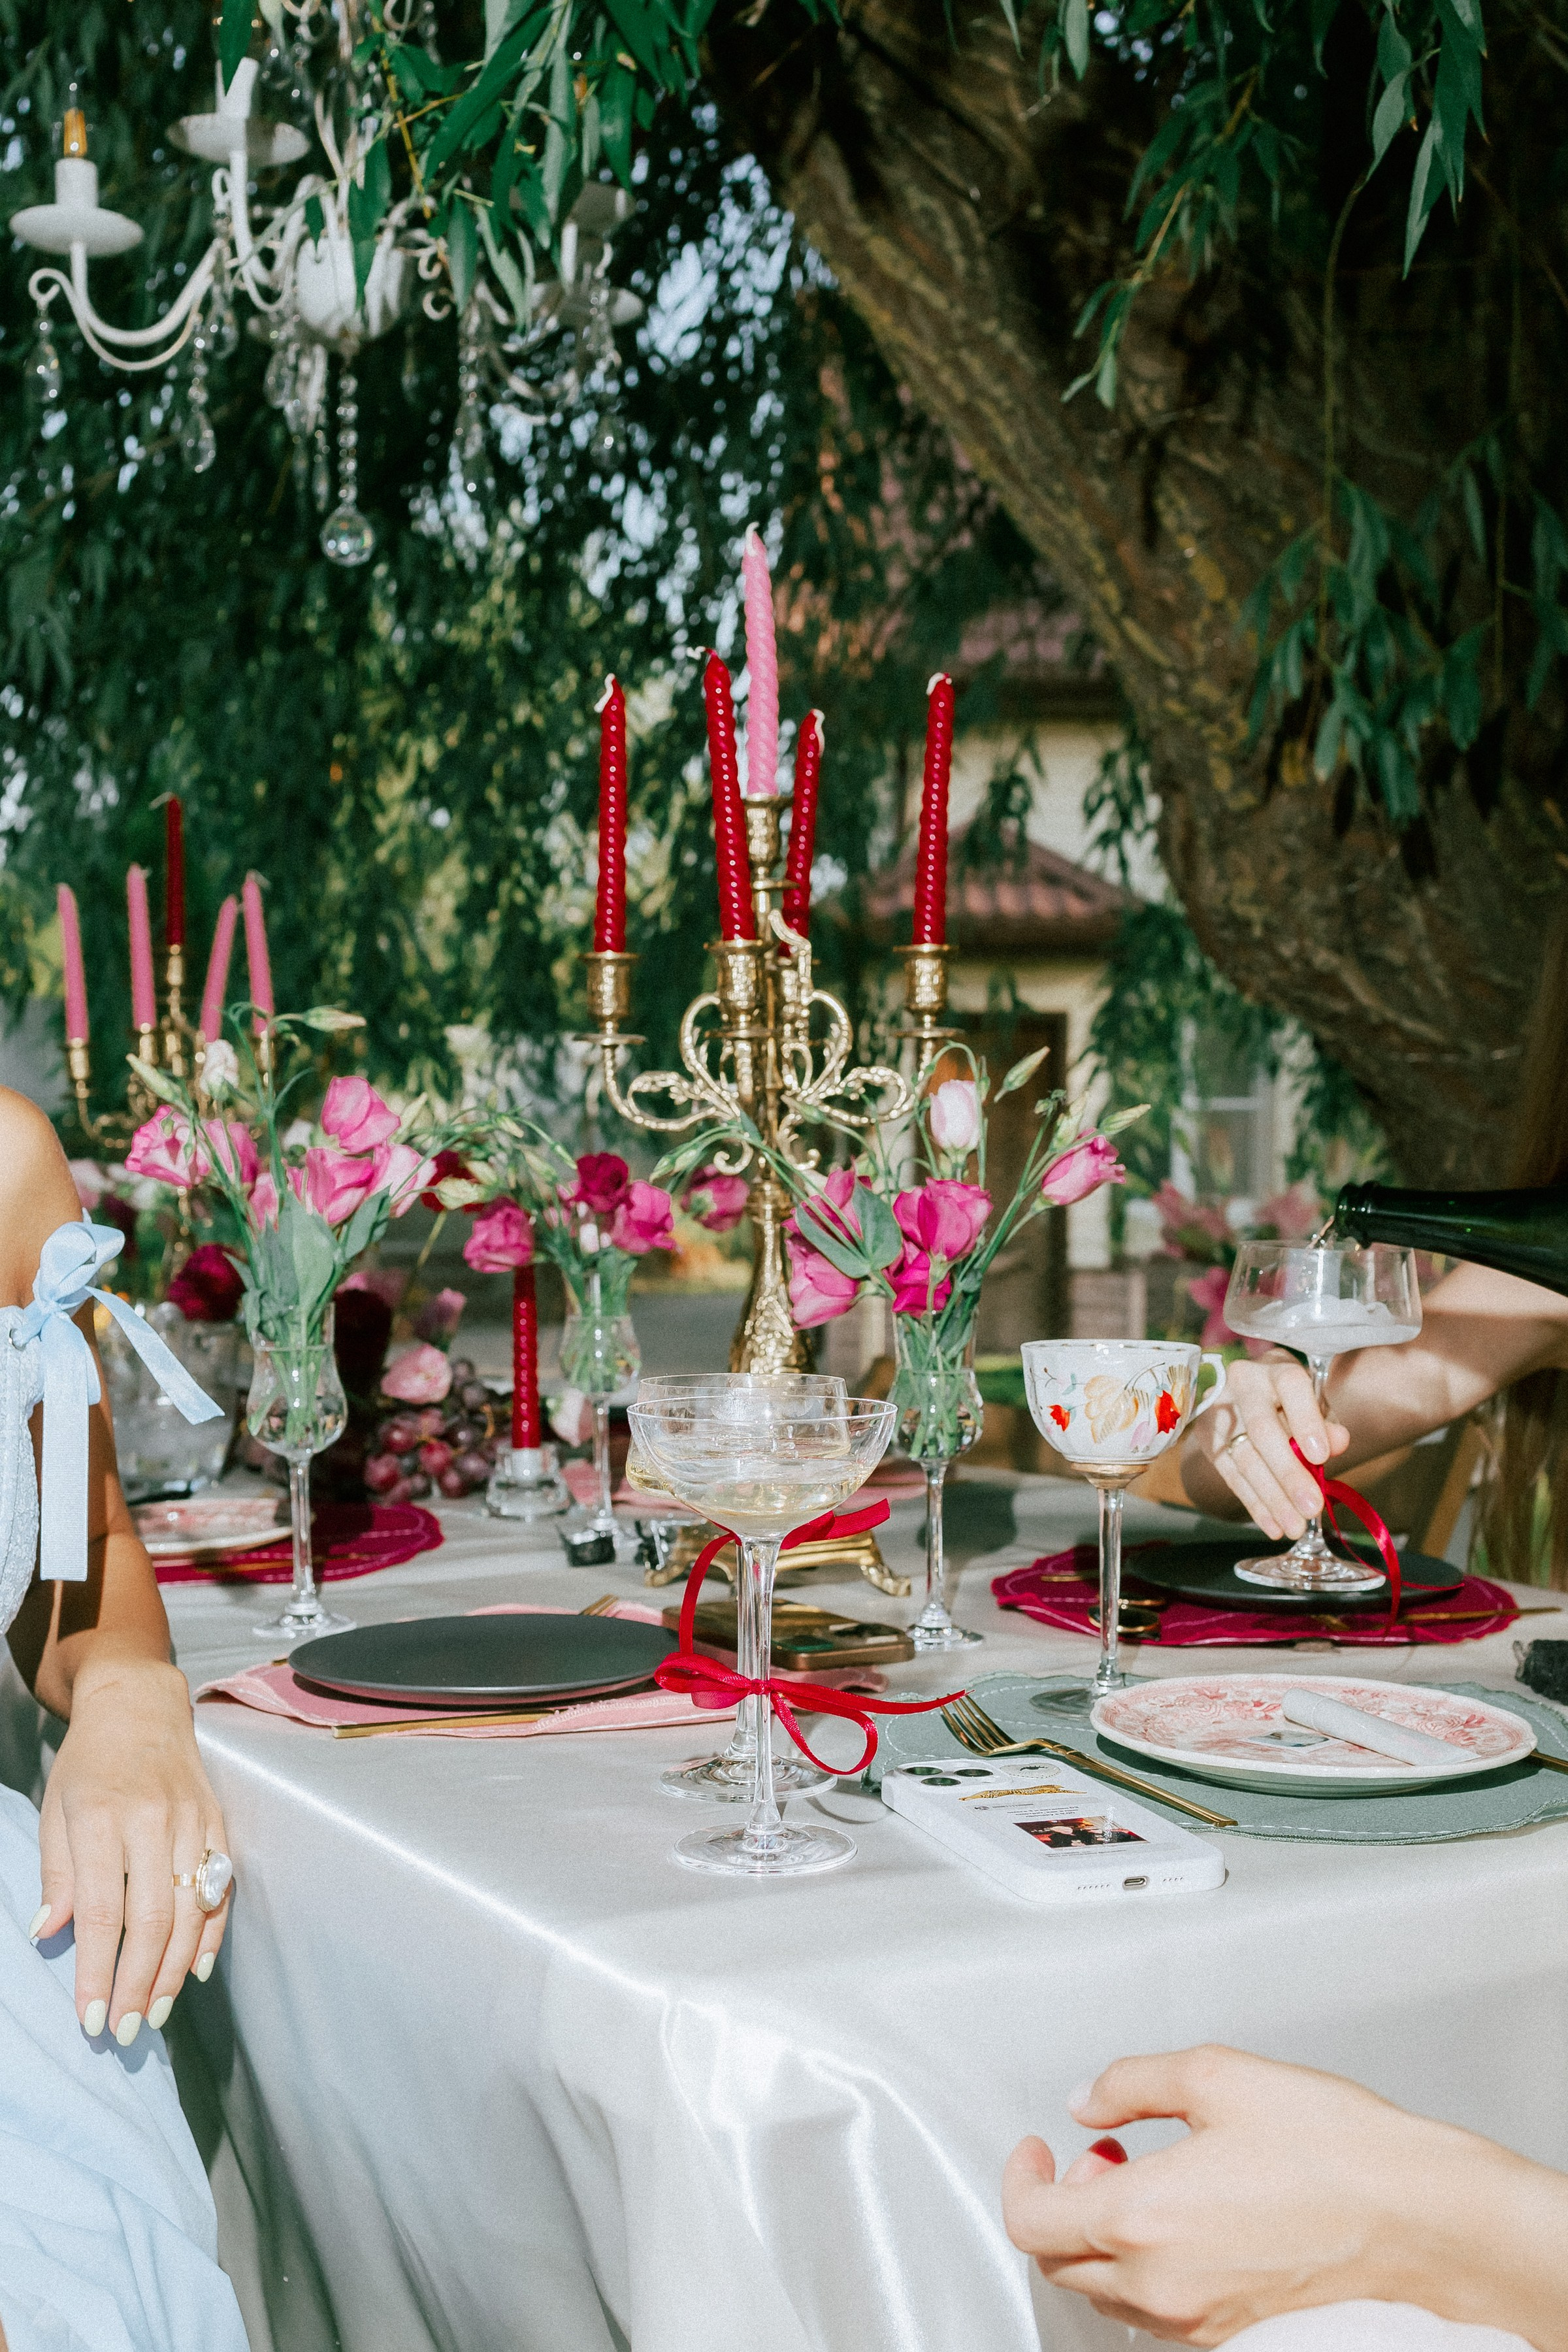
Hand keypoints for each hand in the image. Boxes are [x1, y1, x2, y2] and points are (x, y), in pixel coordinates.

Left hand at [32, 1657, 231, 2043]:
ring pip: (190, 1910)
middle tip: (127, 2030)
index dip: (96, 1971)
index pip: (101, 1910)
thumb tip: (49, 1934)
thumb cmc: (88, 1762)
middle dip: (139, 1983)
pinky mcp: (217, 1821)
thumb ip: (56, 1872)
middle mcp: (153, 1819)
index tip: (89, 2018)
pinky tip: (199, 1970)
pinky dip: (212, 1932)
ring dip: (175, 1970)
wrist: (140, 1705)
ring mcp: (192, 1820)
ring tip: (158, 2012)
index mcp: (101, 1817)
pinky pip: (220, 1887)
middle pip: (152, 1918)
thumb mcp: (55, 1808)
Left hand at [1001, 2046, 1566, 2347]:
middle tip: (1096, 2156)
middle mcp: (1160, 2281)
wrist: (1416, 2216)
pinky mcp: (1232, 2333)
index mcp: (1142, 2217)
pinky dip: (1147, 2267)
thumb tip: (1086, 2100)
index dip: (1020, 2177)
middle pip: (1061, 2262)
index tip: (1033, 2148)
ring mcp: (1197, 2319)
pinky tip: (1185, 2219)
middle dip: (1062, 2203)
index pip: (1032, 2220)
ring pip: (1108, 2291)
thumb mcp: (1216, 2076)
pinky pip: (1157, 2311)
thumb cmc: (1334, 2150)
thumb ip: (1130, 2084)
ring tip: (1143, 2180)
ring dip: (1103, 2236)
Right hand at [1183, 1357, 1349, 1539]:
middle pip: (1263, 1430)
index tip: (1320, 1456)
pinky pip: (1231, 1477)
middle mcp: (1242, 1384)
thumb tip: (1338, 1442)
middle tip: (1311, 1507)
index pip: (1291, 1386)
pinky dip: (1255, 1504)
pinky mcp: (1209, 1441)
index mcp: (1275, 1368)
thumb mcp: (1315, 1404)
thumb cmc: (1291, 1401)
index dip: (1306, 1420)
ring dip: (1272, 1497)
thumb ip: (1327, 1422)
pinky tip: (1273, 1526)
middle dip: (1288, 1473)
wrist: (1248, 1394)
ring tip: (1295, 1526)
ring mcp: (1219, 1413)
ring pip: (1245, 1459)